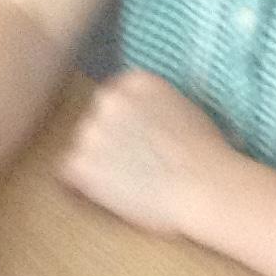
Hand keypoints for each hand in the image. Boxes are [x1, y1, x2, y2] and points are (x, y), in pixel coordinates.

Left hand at [58, 69, 233, 238]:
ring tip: (128, 184)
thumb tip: (139, 118)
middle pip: (96, 121)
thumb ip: (152, 105)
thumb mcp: (183, 108)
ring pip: (82, 149)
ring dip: (97, 164)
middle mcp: (108, 99)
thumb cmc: (206, 155)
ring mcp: (91, 130)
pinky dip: (83, 187)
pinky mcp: (80, 163)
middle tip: (134, 167)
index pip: (115, 99)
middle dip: (109, 142)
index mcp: (135, 81)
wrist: (205, 185)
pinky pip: (69, 176)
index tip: (139, 143)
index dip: (125, 126)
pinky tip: (112, 194)